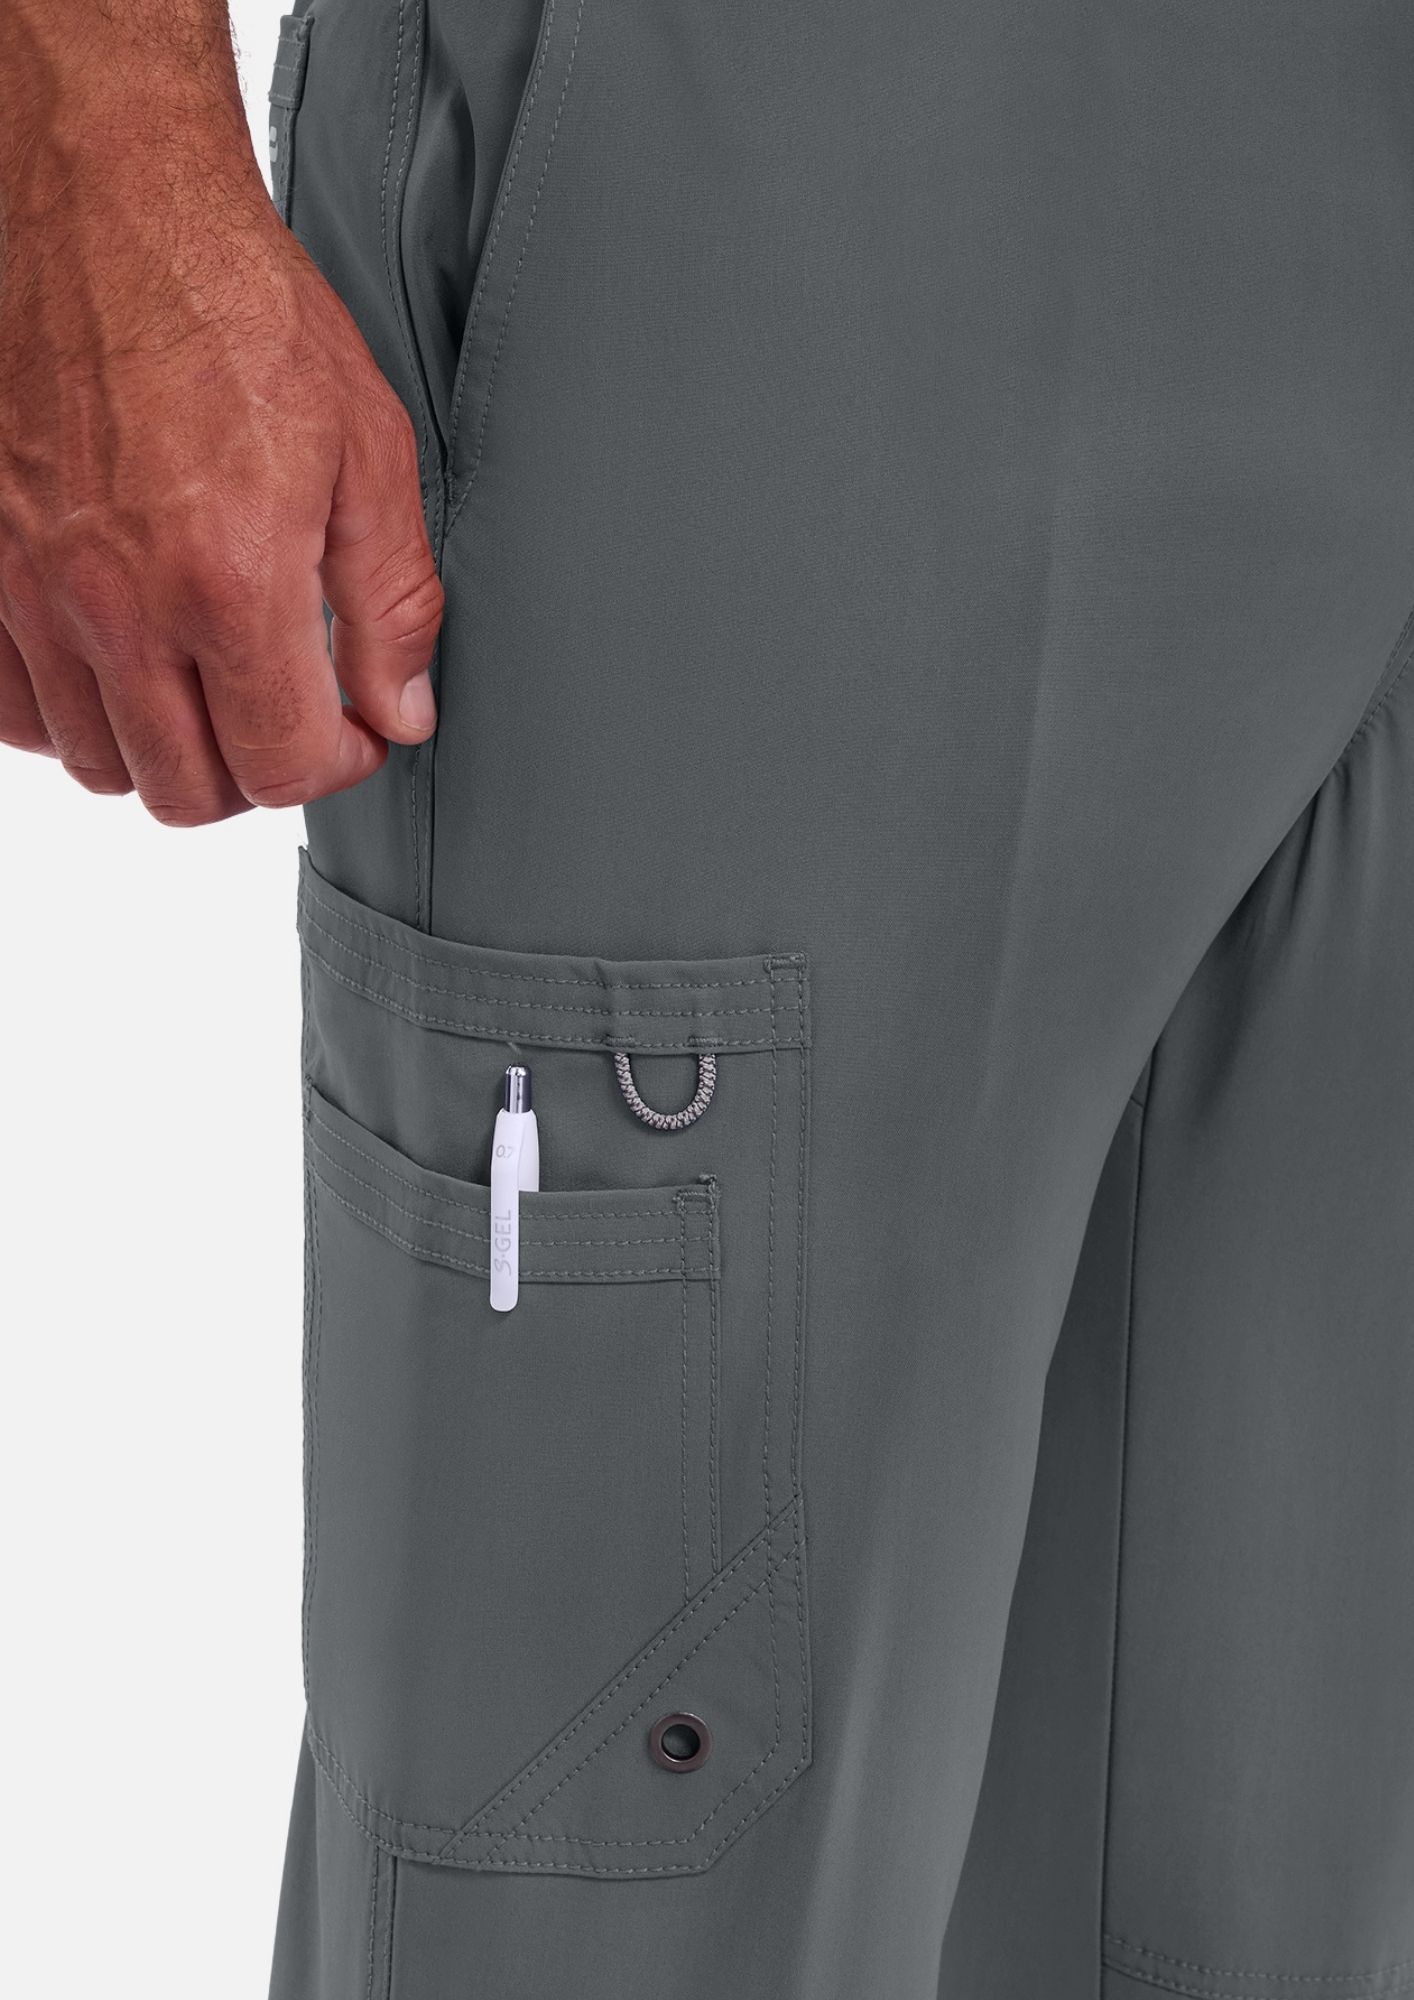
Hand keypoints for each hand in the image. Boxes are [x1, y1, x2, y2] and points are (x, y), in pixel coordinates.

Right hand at [0, 5, 442, 825]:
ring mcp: (31, 589)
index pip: (280, 769)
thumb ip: (392, 602)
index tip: (351, 726)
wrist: (108, 208)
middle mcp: (118, 603)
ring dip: (166, 751)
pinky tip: (118, 667)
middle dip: (255, 774)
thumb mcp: (368, 450)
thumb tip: (401, 712)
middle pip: (185, 791)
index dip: (334, 764)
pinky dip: (67, 715)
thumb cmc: (236, 310)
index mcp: (229, 582)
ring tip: (208, 688)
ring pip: (97, 761)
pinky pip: (10, 708)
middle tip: (286, 716)